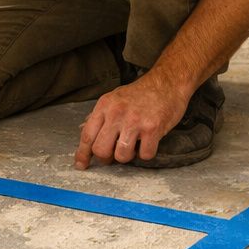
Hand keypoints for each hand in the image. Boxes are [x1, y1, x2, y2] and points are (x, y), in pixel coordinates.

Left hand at [73, 73, 188, 168]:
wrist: (167, 83)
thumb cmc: (140, 93)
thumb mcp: (114, 98)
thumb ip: (100, 115)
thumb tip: (83, 129)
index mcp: (104, 106)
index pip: (87, 135)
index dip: (82, 153)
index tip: (82, 165)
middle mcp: (116, 113)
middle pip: (101, 149)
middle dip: (106, 158)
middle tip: (113, 154)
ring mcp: (134, 121)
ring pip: (121, 156)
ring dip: (127, 156)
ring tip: (133, 145)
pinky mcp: (152, 128)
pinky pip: (144, 155)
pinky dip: (146, 153)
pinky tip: (147, 142)